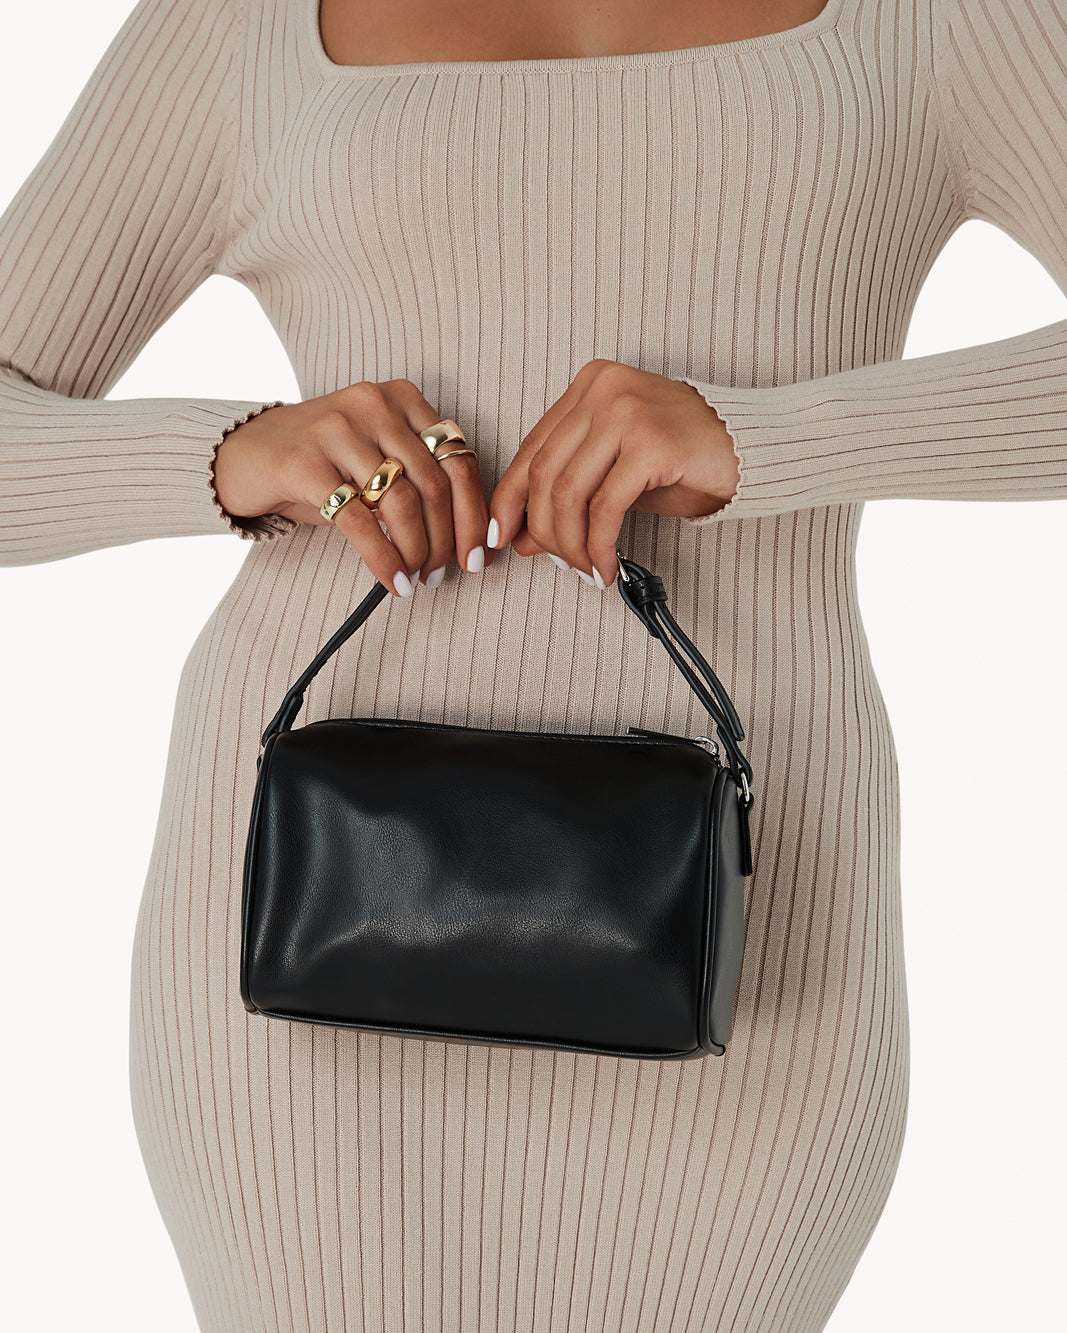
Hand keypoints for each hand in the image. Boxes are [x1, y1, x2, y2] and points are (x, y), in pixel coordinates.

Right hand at [213, 380, 498, 595]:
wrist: (241, 454)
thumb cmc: (319, 464)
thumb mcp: (374, 457)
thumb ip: (418, 477)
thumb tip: (465, 534)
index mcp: (402, 398)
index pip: (458, 458)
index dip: (473, 513)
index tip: (478, 554)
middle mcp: (373, 404)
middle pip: (435, 483)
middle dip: (446, 539)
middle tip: (442, 574)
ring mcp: (336, 428)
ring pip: (402, 502)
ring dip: (417, 550)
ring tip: (416, 578)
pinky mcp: (304, 461)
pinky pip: (359, 520)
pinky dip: (383, 558)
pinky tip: (392, 580)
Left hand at [485, 360, 739, 587]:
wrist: (755, 448)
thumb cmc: (690, 457)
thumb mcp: (618, 475)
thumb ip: (570, 496)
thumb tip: (523, 537)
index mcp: (590, 385)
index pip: (532, 448)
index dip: (509, 499)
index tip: (500, 536)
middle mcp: (603, 390)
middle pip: (545, 474)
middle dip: (545, 531)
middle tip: (560, 563)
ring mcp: (627, 412)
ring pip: (568, 493)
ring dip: (571, 544)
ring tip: (586, 569)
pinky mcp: (651, 443)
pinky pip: (605, 508)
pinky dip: (599, 546)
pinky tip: (606, 565)